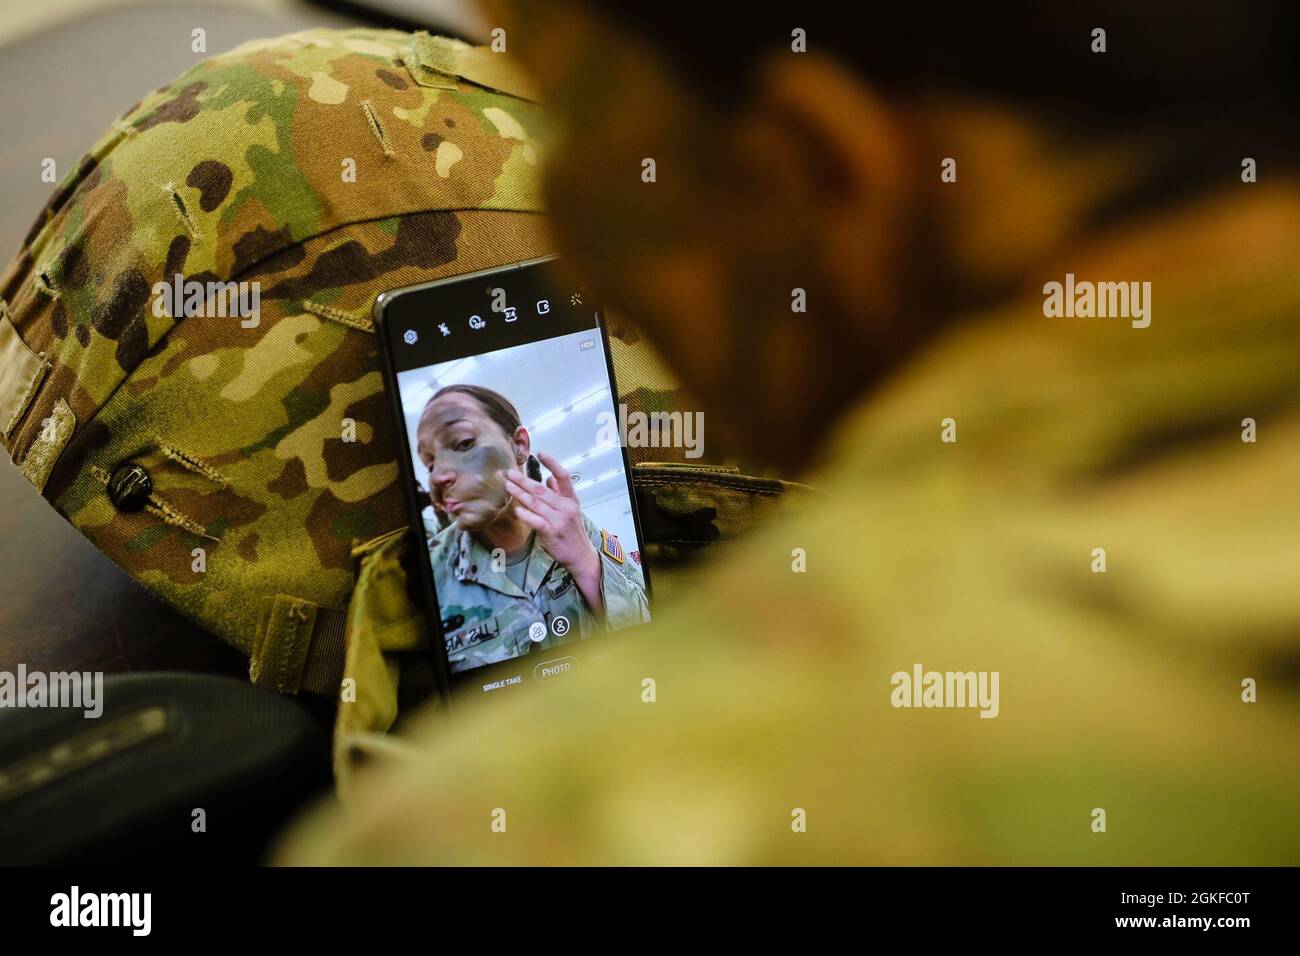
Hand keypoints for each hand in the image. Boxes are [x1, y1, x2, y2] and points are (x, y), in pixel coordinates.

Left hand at [503, 453, 601, 594]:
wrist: (581, 555)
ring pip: (535, 503)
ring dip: (519, 493)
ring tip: (507, 485)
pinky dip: (525, 514)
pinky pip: (536, 521)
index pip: (563, 477)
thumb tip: (549, 478)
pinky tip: (516, 509)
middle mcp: (566, 507)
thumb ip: (560, 493)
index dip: (552, 463)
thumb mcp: (571, 510)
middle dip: (523, 480)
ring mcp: (559, 520)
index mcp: (571, 500)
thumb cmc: (573, 532)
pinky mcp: (551, 533)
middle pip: (541, 490)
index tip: (540, 453)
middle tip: (508, 472)